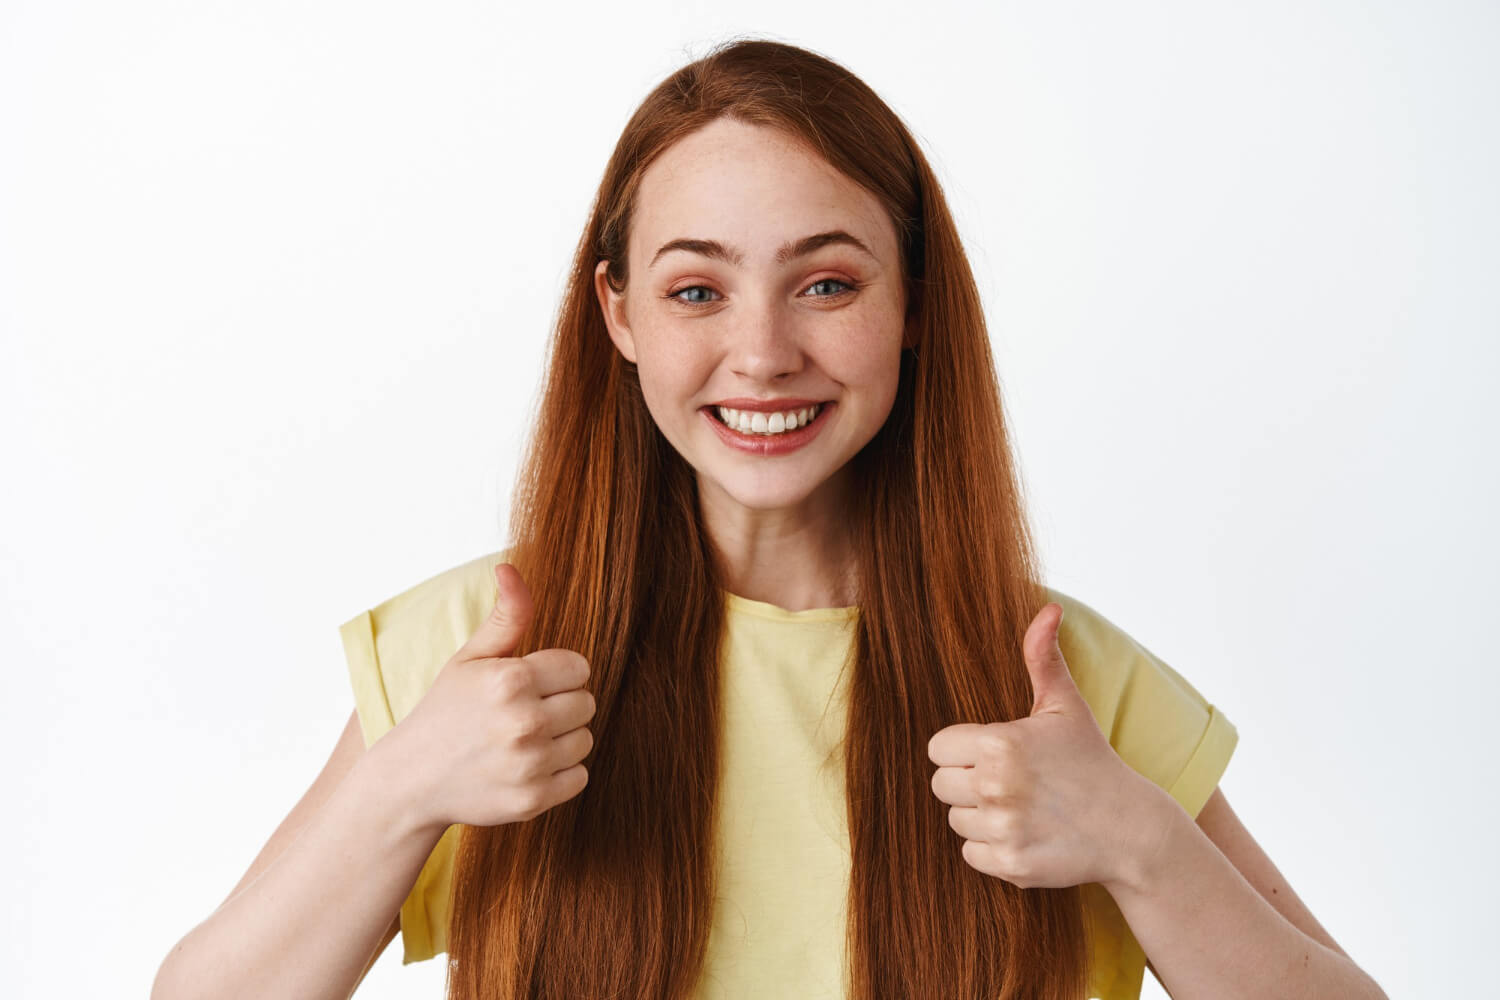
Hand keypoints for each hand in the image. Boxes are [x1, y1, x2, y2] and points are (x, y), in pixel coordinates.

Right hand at [391, 562, 594, 830]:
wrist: (411, 780)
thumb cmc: (445, 712)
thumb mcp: (470, 659)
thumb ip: (505, 617)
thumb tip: (510, 567)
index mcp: (511, 679)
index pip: (580, 668)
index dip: (557, 675)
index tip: (531, 684)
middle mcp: (524, 721)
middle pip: (586, 704)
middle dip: (561, 705)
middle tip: (524, 714)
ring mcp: (529, 764)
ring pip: (585, 740)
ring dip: (562, 740)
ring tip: (523, 741)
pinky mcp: (533, 800)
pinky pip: (579, 776)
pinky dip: (559, 773)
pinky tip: (526, 767)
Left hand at [927, 602, 1161, 889]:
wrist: (1131, 827)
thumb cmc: (1091, 759)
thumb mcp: (1066, 706)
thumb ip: (1043, 657)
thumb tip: (1048, 607)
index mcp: (999, 744)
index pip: (937, 748)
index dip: (961, 749)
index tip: (991, 752)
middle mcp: (996, 787)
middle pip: (941, 784)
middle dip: (967, 781)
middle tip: (1007, 779)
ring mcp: (1003, 829)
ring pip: (954, 819)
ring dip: (978, 814)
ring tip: (1019, 805)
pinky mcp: (1010, 865)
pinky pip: (970, 853)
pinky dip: (990, 847)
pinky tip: (1022, 832)